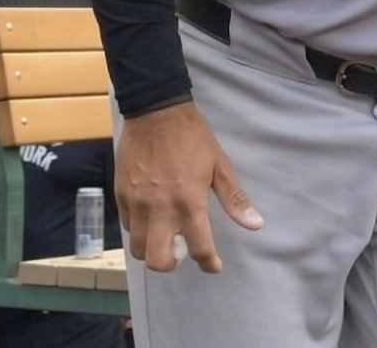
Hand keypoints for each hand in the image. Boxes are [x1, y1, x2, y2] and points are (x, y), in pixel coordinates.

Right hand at [115, 100, 262, 273]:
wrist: (155, 111)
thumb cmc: (193, 138)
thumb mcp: (219, 165)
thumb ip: (234, 199)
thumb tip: (255, 224)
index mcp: (189, 202)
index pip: (199, 248)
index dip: (209, 263)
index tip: (213, 265)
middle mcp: (160, 208)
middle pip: (158, 260)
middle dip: (171, 264)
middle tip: (181, 251)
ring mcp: (137, 203)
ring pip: (138, 247)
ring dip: (152, 248)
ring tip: (164, 236)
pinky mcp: (120, 194)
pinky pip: (128, 226)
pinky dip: (139, 229)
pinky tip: (150, 218)